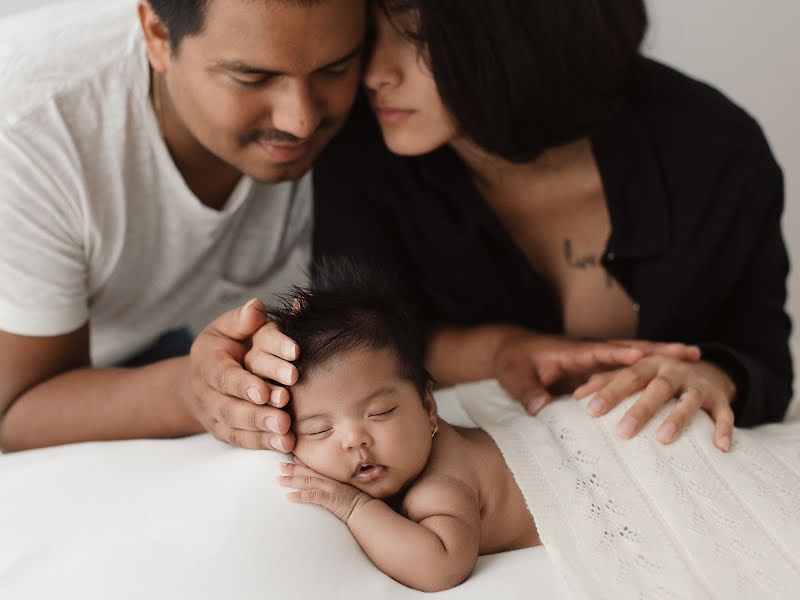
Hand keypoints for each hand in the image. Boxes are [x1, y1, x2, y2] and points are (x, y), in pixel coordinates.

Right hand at [183, 298, 298, 451]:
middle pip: (230, 407)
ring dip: (262, 432)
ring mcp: (215, 415)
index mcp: (207, 361)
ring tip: (286, 435)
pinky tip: (285, 446)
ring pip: (236, 427)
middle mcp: (207, 392)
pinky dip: (264, 444)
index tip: (265, 391)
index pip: (224, 375)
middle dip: (257, 413)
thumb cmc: (225, 345)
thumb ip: (243, 319)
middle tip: (283, 417)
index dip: (243, 384)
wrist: (201, 378)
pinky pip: (243, 441)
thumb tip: (257, 308)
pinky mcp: (226, 432)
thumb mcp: (228, 326)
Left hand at [278, 459, 373, 523]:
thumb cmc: (359, 503)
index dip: (303, 463)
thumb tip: (334, 491)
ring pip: (306, 481)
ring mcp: (329, 489)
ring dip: (291, 480)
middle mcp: (330, 481)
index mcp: (333, 478)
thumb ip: (340, 488)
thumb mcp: (348, 492)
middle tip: (279, 465)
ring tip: (279, 479)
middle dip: (292, 468)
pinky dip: (299, 496)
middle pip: (308, 472)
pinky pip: (311, 496)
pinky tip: (288, 497)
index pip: (316, 468)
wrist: (365, 510)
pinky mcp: (328, 499)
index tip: (292, 459)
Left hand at [492, 330, 700, 414]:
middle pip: (628, 349)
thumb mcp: (514, 377)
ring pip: (636, 354)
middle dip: (658, 350)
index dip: (621, 354)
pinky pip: (631, 367)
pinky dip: (655, 368)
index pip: (599, 352)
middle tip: (690, 353)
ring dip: (664, 355)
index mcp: (570, 352)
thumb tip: (541, 408)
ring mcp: (596, 357)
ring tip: (696, 357)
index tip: (644, 357)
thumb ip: (528, 391)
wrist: (509, 349)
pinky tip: (680, 371)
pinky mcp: (598, 365)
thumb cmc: (513, 363)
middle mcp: (589, 351)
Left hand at [574, 356, 735, 450]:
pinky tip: (720, 448)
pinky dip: (724, 429)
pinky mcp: (720, 398)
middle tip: (622, 432)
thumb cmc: (658, 376)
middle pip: (658, 387)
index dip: (609, 391)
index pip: (627, 375)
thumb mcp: (634, 373)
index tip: (590, 411)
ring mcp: (699, 384)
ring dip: (678, 418)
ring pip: (689, 400)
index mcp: (650, 364)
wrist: (706, 369)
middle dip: (641, 409)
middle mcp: (675, 371)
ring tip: (663, 439)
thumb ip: (607, 382)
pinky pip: (725, 413)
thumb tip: (575, 396)